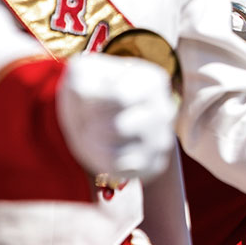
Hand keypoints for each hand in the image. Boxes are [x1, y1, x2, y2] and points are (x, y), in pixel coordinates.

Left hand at [55, 55, 176, 183]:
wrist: (96, 114)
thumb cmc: (91, 89)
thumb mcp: (81, 73)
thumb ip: (82, 80)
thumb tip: (88, 99)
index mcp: (153, 81)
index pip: (119, 98)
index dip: (92, 104)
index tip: (87, 102)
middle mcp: (164, 111)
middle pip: (118, 128)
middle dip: (91, 127)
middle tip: (88, 120)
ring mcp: (162, 140)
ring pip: (119, 154)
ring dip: (94, 146)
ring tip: (93, 134)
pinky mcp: (154, 164)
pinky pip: (122, 172)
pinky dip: (103, 163)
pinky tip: (102, 149)